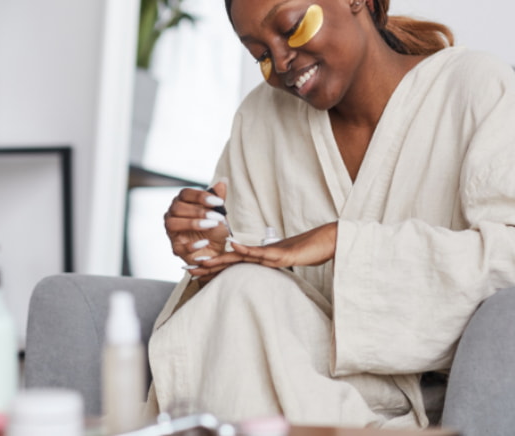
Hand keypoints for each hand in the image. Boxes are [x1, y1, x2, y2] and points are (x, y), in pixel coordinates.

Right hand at [164, 181, 233, 280]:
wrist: (218, 251)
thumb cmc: (215, 229)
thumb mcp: (219, 213)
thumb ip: (218, 198)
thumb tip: (224, 180)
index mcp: (182, 203)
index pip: (185, 194)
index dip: (200, 196)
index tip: (218, 201)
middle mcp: (172, 215)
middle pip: (177, 207)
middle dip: (198, 211)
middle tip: (217, 216)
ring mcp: (172, 232)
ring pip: (172, 223)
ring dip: (192, 223)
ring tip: (211, 225)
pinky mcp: (176, 249)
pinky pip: (179, 246)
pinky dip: (192, 244)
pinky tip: (205, 242)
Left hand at [201, 222, 337, 269]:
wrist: (329, 240)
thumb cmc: (309, 251)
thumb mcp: (287, 264)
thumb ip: (272, 267)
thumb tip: (261, 274)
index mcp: (260, 258)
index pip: (233, 265)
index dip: (213, 269)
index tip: (194, 273)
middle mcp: (261, 254)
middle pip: (230, 261)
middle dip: (207, 266)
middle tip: (185, 269)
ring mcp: (271, 252)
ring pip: (241, 257)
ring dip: (220, 259)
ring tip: (200, 262)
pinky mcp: (282, 252)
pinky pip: (262, 252)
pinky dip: (247, 250)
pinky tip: (233, 247)